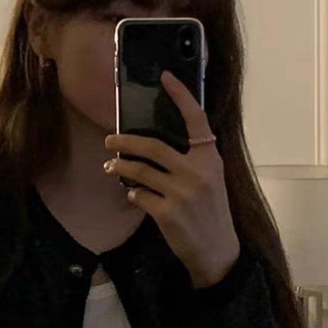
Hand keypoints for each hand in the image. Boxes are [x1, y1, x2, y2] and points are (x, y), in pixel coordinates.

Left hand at [103, 70, 240, 287]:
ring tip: (112, 167)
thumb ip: (194, 159)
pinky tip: (132, 194)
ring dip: (120, 167)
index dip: (180, 95)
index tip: (165, 77)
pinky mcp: (167, 213)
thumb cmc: (212, 212)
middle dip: (125, 141)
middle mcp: (197, 172)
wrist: (217, 250)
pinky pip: (138, 195)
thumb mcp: (212, 179)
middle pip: (153, 145)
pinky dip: (131, 193)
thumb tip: (159, 142)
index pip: (196, 118)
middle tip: (110, 140)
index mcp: (211, 158)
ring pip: (139, 170)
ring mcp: (181, 192)